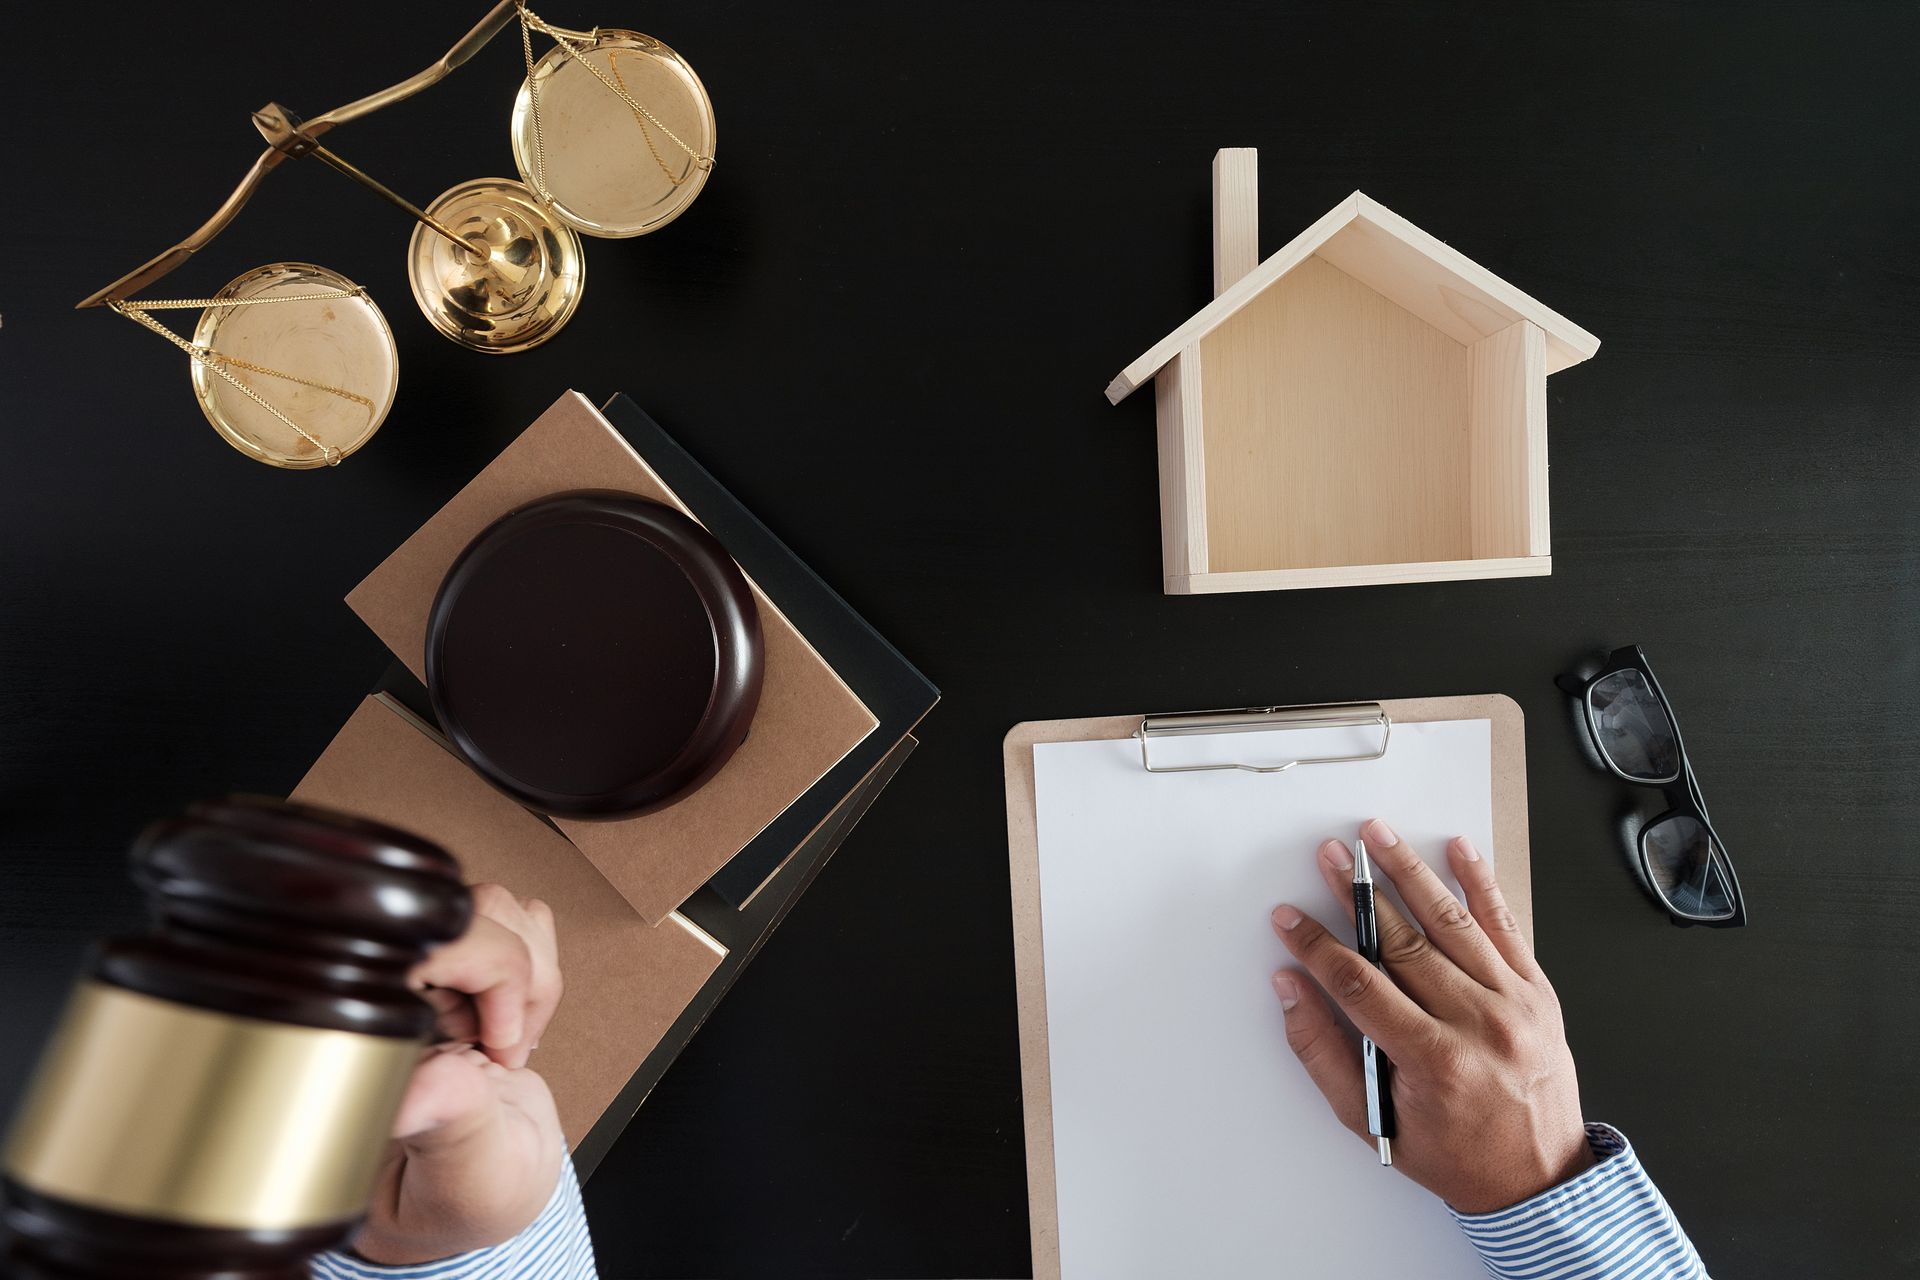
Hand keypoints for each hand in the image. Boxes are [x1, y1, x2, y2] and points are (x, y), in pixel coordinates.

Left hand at [352, 884, 567, 1264]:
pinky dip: (537, 973)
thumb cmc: (463, 1190)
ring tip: (502, 1038)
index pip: (436, 935)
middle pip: (475, 911)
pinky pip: (519, 925)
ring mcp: (427, 974)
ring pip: (501, 909)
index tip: (497, 1042)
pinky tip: (510, 1023)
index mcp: (361, 1023)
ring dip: (529, 976)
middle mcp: (386, 989)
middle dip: (513, 980)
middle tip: (498, 1046)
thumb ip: (446, 1118)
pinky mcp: (463, 968)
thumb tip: (414, 1082)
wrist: (489, 1186)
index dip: (490, 973)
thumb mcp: (460, 1172)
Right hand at [1269, 819, 1592, 1214]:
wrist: (1537, 1178)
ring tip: (1380, 835)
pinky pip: (1507, 928)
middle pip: (1404, 942)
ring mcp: (1514, 1004)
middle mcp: (1479, 1025)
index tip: (1289, 919)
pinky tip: (1459, 851)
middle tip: (1331, 857)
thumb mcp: (1372, 1120)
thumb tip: (1291, 989)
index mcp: (1434, 1061)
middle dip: (1359, 894)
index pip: (1360, 985)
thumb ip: (1322, 1052)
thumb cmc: (1454, 1154)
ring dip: (1411, 872)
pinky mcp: (1537, 993)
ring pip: (1452, 923)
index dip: (1317, 946)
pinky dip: (1482, 885)